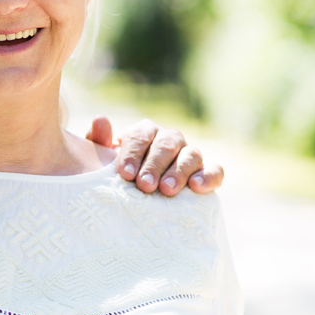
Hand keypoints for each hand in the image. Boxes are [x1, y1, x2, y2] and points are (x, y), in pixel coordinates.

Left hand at [86, 117, 223, 195]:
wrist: (139, 195)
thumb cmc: (119, 176)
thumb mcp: (103, 161)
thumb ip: (99, 142)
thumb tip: (101, 119)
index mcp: (144, 132)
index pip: (140, 136)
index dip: (133, 153)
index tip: (125, 174)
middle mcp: (169, 139)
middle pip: (166, 145)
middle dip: (154, 165)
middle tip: (145, 186)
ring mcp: (189, 154)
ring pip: (191, 155)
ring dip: (179, 172)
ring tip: (167, 190)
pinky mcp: (206, 172)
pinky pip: (215, 170)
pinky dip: (209, 176)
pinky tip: (197, 187)